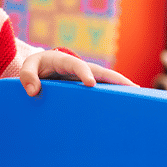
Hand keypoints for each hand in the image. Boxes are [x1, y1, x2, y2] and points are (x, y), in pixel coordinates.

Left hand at [19, 49, 136, 95]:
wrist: (41, 67)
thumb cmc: (35, 67)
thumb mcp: (28, 67)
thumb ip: (27, 76)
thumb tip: (34, 91)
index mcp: (64, 60)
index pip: (77, 66)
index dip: (84, 74)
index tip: (90, 85)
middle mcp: (79, 67)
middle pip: (101, 72)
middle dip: (116, 79)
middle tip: (133, 88)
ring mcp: (85, 76)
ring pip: (106, 81)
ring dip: (121, 88)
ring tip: (138, 97)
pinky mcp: (87, 86)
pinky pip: (103, 89)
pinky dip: (114, 95)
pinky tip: (125, 106)